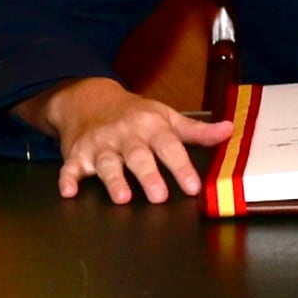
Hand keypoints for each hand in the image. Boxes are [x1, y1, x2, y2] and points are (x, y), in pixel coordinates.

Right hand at [15, 76, 232, 203]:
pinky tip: (69, 192)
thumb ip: (196, 130)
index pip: (169, 146)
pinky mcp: (77, 154)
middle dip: (148, 175)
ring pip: (107, 163)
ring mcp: (100, 145)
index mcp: (151, 126)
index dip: (181, 167)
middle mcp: (126, 135)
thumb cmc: (135, 113)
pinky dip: (67, 179)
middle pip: (138, 156)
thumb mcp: (166, 117)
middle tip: (159, 196)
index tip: (193, 187)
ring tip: (122, 197)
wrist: (89, 99)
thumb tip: (229, 130)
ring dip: (114, 180)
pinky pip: (70, 168)